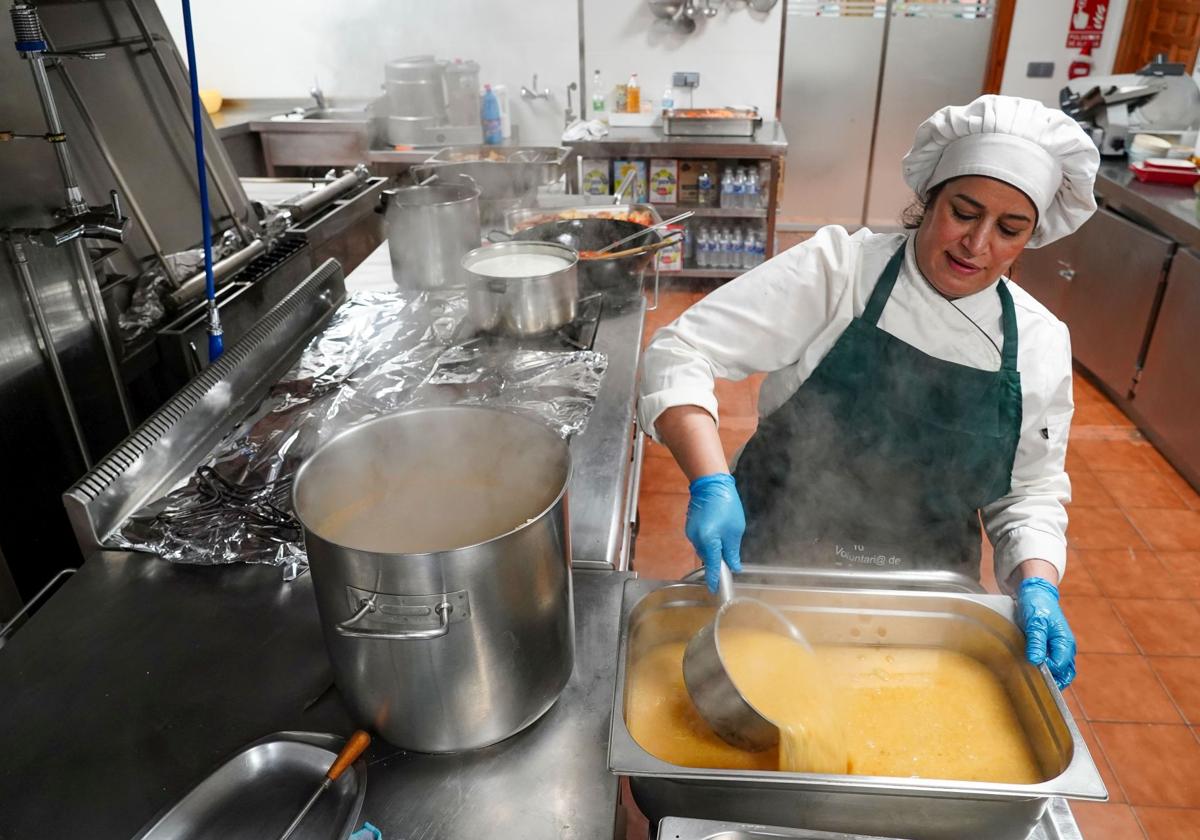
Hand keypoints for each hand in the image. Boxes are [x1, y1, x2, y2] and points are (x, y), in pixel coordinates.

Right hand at [685, 473, 744, 591]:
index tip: (715, 589)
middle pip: (707, 557)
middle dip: (717, 559)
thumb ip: (732, 551)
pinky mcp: (690, 526)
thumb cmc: (725, 504)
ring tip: (725, 534)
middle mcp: (696, 539)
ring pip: (704, 548)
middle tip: (730, 555)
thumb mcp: (735, 530)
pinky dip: (709, 539)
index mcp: (709, 541)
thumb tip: (733, 565)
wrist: (710, 483)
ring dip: (714, 547)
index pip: (711, 566)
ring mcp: (691, 532)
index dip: (714, 579)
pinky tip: (717, 528)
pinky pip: (700, 539)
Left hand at [1017, 577, 1076, 688]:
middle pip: (1065, 673)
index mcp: (1065, 642)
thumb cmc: (1036, 606)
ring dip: (1052, 677)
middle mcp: (1067, 647)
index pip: (1059, 666)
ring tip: (1034, 679)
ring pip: (1062, 671)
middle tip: (1035, 683)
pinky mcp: (1055, 646)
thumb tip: (1035, 661)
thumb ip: (1036, 642)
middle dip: (1053, 681)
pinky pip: (1056, 663)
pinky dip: (1049, 670)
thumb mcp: (1034, 623)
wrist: (1037, 593)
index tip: (1031, 667)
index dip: (1046, 670)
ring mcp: (1062, 647)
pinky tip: (1035, 670)